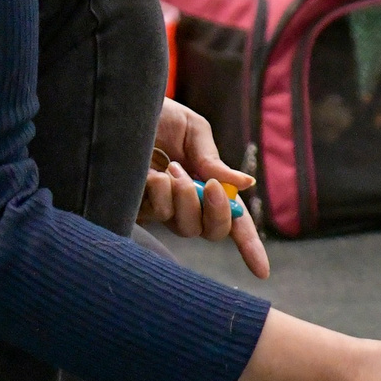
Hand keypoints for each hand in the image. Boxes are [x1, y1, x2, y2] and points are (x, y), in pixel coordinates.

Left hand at [138, 98, 268, 277]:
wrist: (118, 108)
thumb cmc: (158, 116)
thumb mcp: (193, 130)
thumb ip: (214, 161)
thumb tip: (246, 185)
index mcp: (207, 185)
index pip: (233, 221)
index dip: (249, 247)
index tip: (262, 272)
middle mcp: (186, 203)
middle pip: (212, 231)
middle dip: (218, 213)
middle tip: (208, 185)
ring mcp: (162, 208)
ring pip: (186, 226)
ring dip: (185, 198)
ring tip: (172, 168)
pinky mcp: (137, 208)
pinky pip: (158, 215)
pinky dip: (161, 194)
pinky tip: (153, 174)